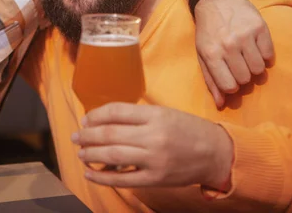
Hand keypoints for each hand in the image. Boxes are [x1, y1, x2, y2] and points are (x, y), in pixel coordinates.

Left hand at [72, 103, 232, 189]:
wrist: (216, 153)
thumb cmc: (187, 129)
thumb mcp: (163, 113)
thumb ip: (137, 116)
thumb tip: (103, 121)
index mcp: (155, 115)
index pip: (116, 112)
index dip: (95, 116)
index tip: (86, 120)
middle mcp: (153, 136)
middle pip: (109, 134)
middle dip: (87, 135)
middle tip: (76, 136)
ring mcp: (154, 159)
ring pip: (112, 155)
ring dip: (90, 154)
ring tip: (80, 152)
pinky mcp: (155, 179)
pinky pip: (122, 179)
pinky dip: (102, 176)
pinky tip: (90, 173)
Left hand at [194, 0, 274, 106]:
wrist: (215, 0)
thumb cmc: (207, 31)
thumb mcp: (202, 54)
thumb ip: (211, 80)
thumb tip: (221, 104)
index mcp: (211, 54)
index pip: (229, 86)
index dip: (232, 86)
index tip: (230, 78)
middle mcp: (228, 46)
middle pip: (246, 79)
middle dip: (243, 76)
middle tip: (237, 65)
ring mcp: (245, 36)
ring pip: (259, 69)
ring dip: (254, 67)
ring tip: (246, 56)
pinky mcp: (260, 28)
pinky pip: (269, 55)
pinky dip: (264, 55)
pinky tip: (254, 47)